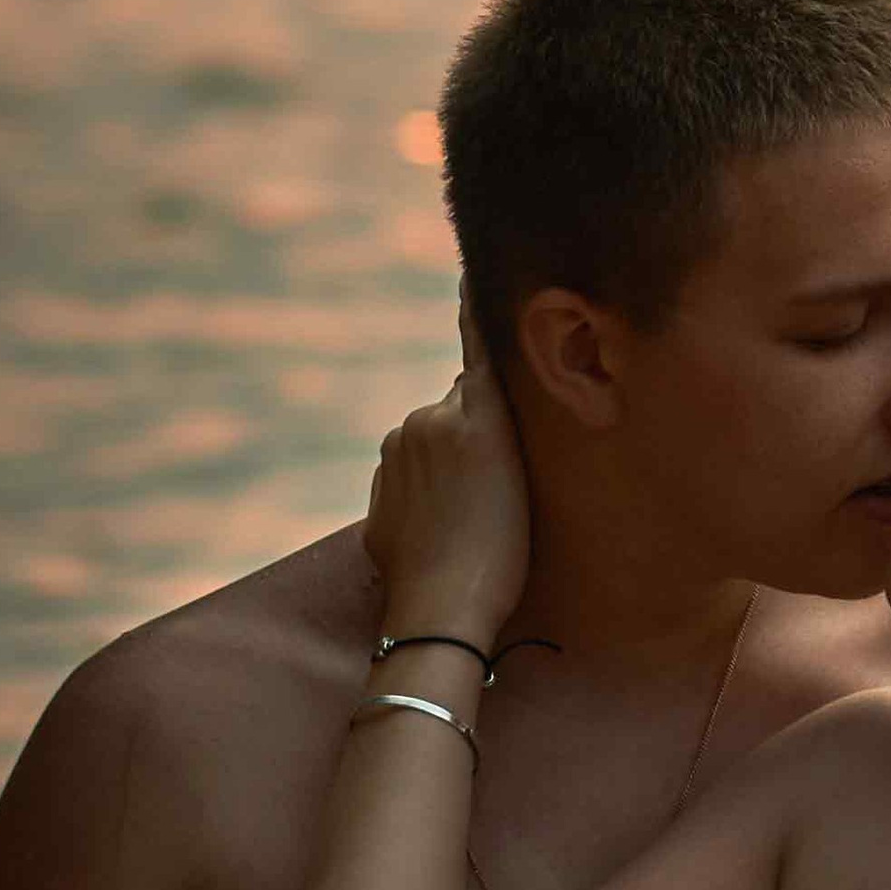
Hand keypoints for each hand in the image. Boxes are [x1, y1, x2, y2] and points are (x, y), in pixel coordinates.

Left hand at [363, 302, 531, 646]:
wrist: (440, 614)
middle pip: (457, 418)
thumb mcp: (513, 465)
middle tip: (503, 488)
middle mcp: (419, 428)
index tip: (471, 275)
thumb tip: (472, 373)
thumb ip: (489, 406)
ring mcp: (391, 470)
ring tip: (477, 525)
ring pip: (431, 457)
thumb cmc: (497, 545)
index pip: (475, 355)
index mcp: (459, 413)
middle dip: (475, 438)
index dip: (475, 315)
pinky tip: (448, 542)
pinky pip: (410, 497)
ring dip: (450, 477)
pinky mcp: (377, 512)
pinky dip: (428, 511)